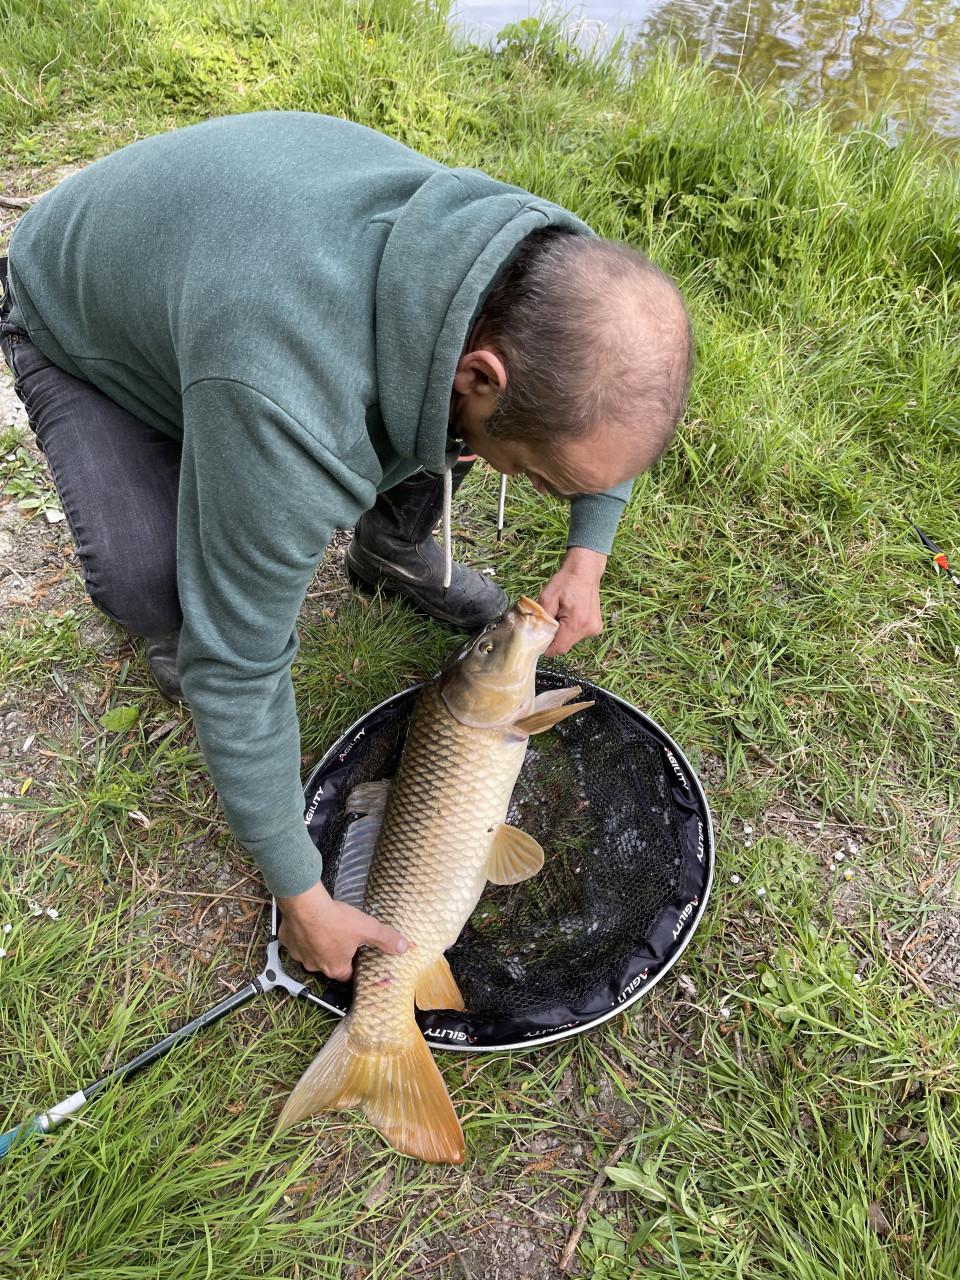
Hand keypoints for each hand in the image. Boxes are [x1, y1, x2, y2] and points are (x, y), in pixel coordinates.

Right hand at [277, 880, 410, 981]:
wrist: (306, 905)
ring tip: (325, 928)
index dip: (353, 967)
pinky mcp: (287, 940)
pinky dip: (302, 934)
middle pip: (327, 964)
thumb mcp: (367, 928)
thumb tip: (403, 947)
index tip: (357, 957)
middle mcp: (315, 965)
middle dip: (334, 954)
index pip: (346, 976)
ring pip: (310, 953)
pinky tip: (309, 922)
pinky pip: (296, 940)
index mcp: (335, 967)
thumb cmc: (336, 919)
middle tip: (341, 938)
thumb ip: (385, 939)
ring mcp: (299, 954)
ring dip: (317, 944)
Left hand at [537, 546, 607, 655]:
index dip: (546, 647)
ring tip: (560, 615)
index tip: (538, 639)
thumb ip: (541, 620)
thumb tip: (536, 637)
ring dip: (562, 633)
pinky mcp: (596, 627)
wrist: (585, 570)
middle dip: (553, 638)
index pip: (558, 649)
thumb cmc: (565, 581)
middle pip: (565, 645)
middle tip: (549, 621)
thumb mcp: (547, 598)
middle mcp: (589, 629)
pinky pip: (578, 635)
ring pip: (571, 641)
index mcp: (577, 623)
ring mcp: (595, 629)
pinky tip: (569, 615)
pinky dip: (570, 629)